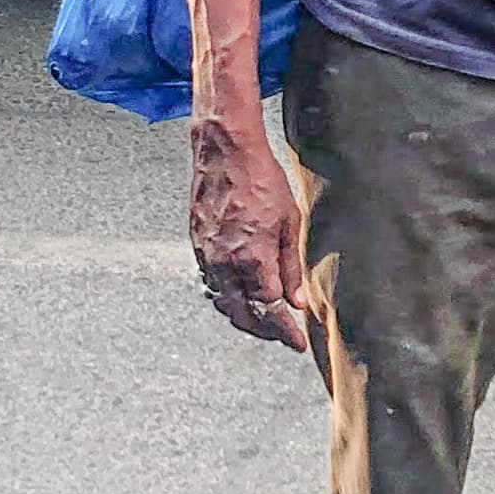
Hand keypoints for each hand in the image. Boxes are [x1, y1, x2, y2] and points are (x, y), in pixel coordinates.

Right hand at [188, 121, 309, 350]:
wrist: (225, 151)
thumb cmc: (262, 180)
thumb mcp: (289, 222)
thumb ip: (291, 266)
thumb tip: (297, 301)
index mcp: (252, 259)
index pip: (270, 309)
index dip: (285, 330)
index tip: (297, 342)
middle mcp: (225, 263)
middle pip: (243, 314)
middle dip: (265, 330)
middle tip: (283, 336)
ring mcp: (207, 255)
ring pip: (223, 302)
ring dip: (244, 317)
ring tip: (264, 322)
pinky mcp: (197, 245)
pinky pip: (210, 283)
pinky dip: (226, 297)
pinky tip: (239, 297)